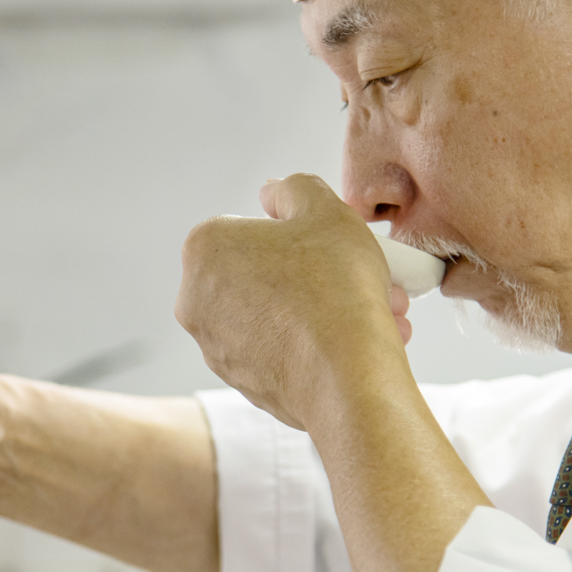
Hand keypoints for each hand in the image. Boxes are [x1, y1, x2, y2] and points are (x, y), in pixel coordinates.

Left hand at [175, 174, 412, 429]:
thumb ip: (293, 189)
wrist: (347, 378)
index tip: (331, 246)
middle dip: (318, 275)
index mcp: (204, 250)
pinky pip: (282, 351)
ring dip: (324, 308)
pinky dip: (314, 344)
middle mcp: (196, 300)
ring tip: (375, 312)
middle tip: (362, 279)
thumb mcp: (324, 209)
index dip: (299, 233)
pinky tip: (357, 341)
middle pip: (267, 273)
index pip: (252, 228)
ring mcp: (215, 346)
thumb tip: (273, 194)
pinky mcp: (241, 382)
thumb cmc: (336, 288)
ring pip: (278, 314)